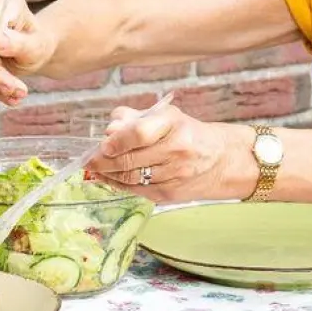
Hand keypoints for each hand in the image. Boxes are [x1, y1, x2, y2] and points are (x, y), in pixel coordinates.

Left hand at [86, 104, 240, 202]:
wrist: (221, 160)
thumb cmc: (187, 133)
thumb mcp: (165, 116)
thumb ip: (133, 119)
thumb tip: (109, 129)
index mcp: (174, 125)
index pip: (140, 134)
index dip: (117, 141)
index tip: (103, 144)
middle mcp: (177, 150)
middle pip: (131, 160)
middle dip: (104, 161)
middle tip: (89, 159)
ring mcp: (175, 175)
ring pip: (131, 178)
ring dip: (109, 174)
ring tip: (96, 168)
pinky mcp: (170, 194)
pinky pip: (137, 191)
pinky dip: (120, 184)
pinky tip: (110, 177)